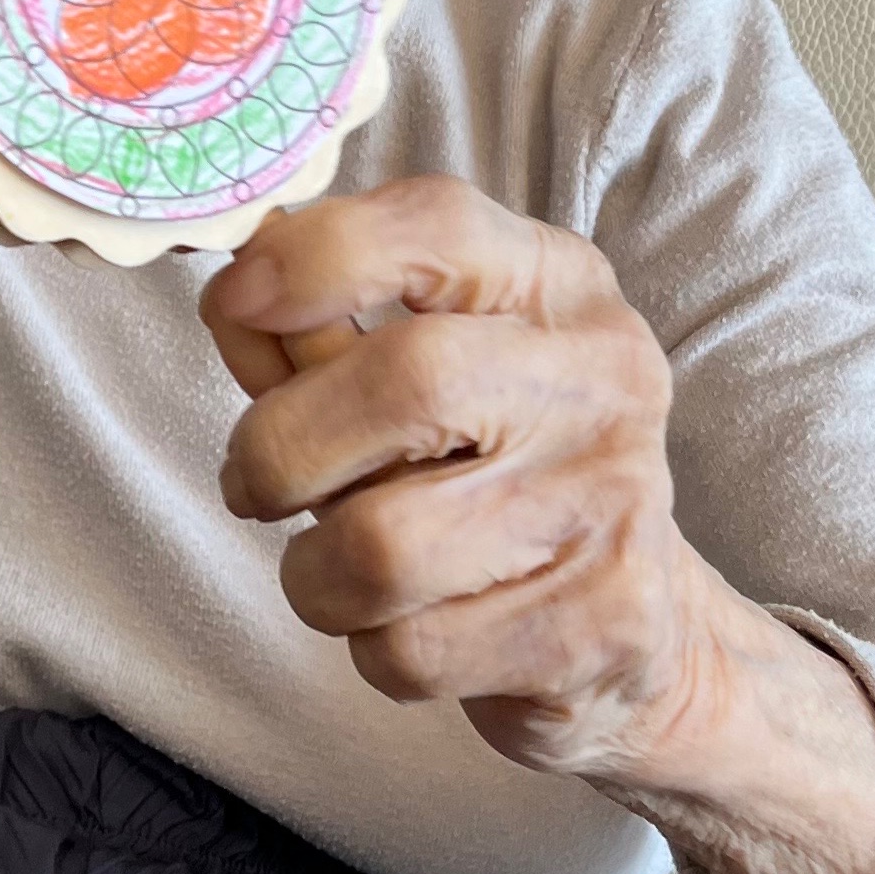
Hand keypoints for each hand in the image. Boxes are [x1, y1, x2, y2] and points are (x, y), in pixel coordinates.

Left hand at [201, 177, 874, 873]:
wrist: (644, 626)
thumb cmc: (492, 470)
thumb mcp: (418, 367)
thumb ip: (316, 329)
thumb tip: (230, 303)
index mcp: (557, 284)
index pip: (436, 223)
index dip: (311, 256)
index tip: (231, 300)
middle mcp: (602, 377)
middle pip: (405, 381)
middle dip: (279, 445)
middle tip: (254, 481)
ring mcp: (612, 503)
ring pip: (382, 546)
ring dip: (314, 573)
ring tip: (340, 570)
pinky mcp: (602, 627)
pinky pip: (409, 650)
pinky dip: (372, 648)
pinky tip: (416, 625)